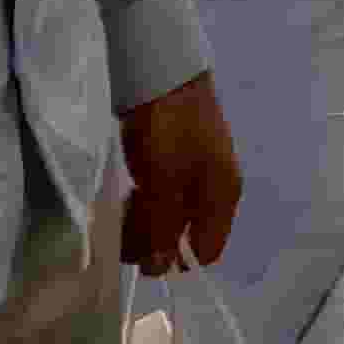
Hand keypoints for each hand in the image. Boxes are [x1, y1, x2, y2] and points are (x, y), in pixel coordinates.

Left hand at [119, 72, 243, 279]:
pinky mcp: (179, 161)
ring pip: (172, 217)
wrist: (164, 75)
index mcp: (222, 196)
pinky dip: (146, 203)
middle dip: (154, 239)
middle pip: (186, 235)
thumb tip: (160, 268)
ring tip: (121, 211)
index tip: (143, 252)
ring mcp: (197, 174)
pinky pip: (164, 197)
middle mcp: (215, 190)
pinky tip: (128, 195)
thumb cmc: (169, 131)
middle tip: (123, 229)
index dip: (175, 259)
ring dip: (146, 222)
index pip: (207, 250)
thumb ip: (162, 227)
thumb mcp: (164, 182)